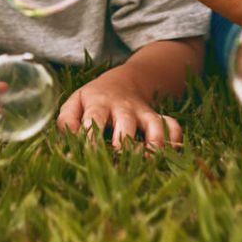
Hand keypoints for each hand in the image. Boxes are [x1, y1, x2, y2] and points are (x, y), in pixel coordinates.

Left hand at [58, 73, 183, 149]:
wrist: (123, 81)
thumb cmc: (93, 100)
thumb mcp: (75, 102)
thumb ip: (67, 120)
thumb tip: (67, 140)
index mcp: (98, 103)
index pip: (94, 119)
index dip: (91, 136)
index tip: (90, 153)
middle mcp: (123, 108)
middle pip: (125, 122)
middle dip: (124, 140)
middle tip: (120, 158)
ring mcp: (142, 112)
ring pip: (152, 124)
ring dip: (154, 141)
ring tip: (151, 159)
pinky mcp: (157, 118)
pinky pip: (172, 125)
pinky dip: (175, 138)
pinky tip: (172, 153)